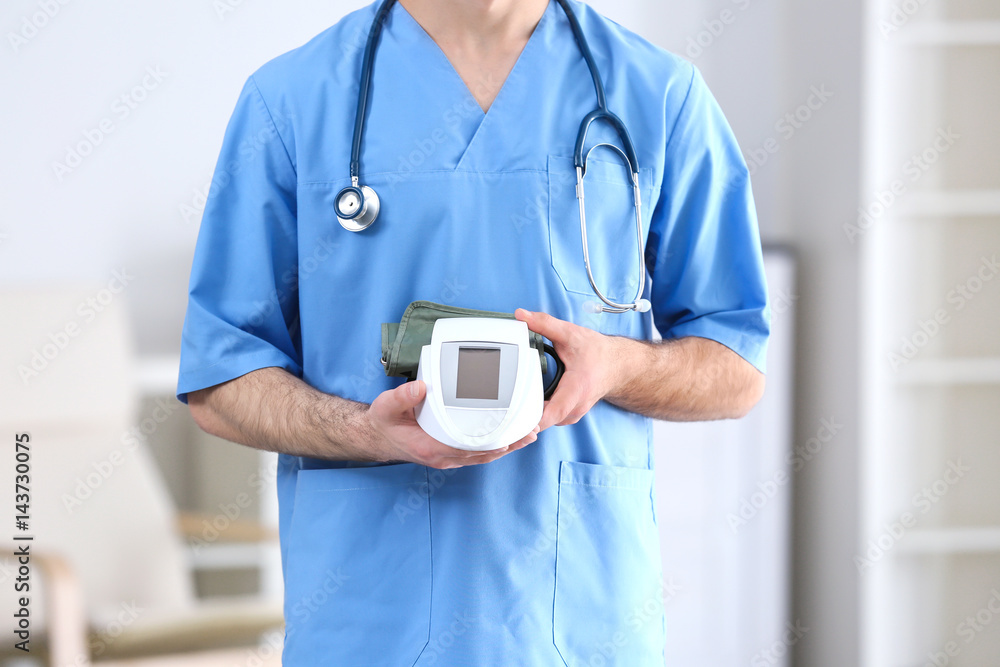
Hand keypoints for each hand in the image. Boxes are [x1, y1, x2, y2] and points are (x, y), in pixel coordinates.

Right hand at [363, 380, 538, 468]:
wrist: (376, 436)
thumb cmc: (384, 422)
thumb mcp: (386, 407)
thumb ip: (402, 397)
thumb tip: (420, 387)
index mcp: (429, 447)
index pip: (464, 448)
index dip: (487, 445)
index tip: (507, 438)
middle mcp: (442, 456)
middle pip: (481, 454)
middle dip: (507, 445)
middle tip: (530, 433)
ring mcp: (447, 457)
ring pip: (482, 455)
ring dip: (506, 447)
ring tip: (528, 436)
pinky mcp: (450, 452)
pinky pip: (476, 452)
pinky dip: (494, 446)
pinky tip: (508, 439)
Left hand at [515, 308, 621, 431]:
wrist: (616, 365)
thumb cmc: (598, 353)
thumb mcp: (571, 334)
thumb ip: (545, 324)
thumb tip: (522, 315)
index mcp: (576, 389)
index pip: (553, 413)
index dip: (534, 420)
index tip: (516, 420)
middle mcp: (574, 408)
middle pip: (542, 423)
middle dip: (520, 420)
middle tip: (500, 410)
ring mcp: (570, 415)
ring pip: (543, 424)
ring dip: (525, 419)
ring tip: (507, 408)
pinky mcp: (567, 415)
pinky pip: (546, 421)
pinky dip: (533, 417)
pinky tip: (521, 407)